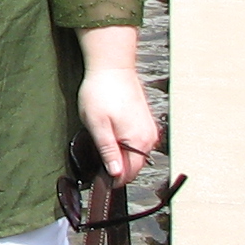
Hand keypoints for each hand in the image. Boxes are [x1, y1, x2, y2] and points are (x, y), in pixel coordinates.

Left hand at [76, 67, 157, 187]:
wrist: (112, 67)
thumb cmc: (101, 92)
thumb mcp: (97, 124)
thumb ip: (107, 151)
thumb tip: (115, 174)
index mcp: (137, 142)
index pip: (128, 174)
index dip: (111, 178)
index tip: (96, 174)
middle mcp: (148, 138)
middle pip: (133, 167)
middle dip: (115, 167)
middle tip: (96, 157)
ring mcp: (148, 130)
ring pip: (134, 156)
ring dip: (120, 156)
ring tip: (103, 142)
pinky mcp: (145, 123)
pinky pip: (136, 144)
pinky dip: (125, 145)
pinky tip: (112, 135)